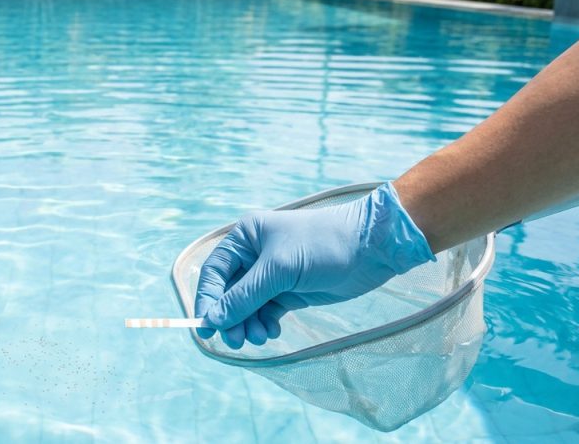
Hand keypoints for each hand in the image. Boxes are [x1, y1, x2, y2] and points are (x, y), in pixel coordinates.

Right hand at [193, 183, 434, 348]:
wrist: (371, 248)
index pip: (214, 272)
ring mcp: (272, 274)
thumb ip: (244, 297)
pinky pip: (266, 312)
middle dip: (231, 317)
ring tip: (260, 337)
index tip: (208, 327)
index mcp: (245, 238)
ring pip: (247, 306)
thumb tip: (213, 320)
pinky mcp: (289, 291)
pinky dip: (265, 323)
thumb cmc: (322, 246)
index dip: (208, 300)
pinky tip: (272, 331)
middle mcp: (254, 255)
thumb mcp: (278, 270)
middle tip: (236, 340)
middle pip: (229, 293)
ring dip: (248, 324)